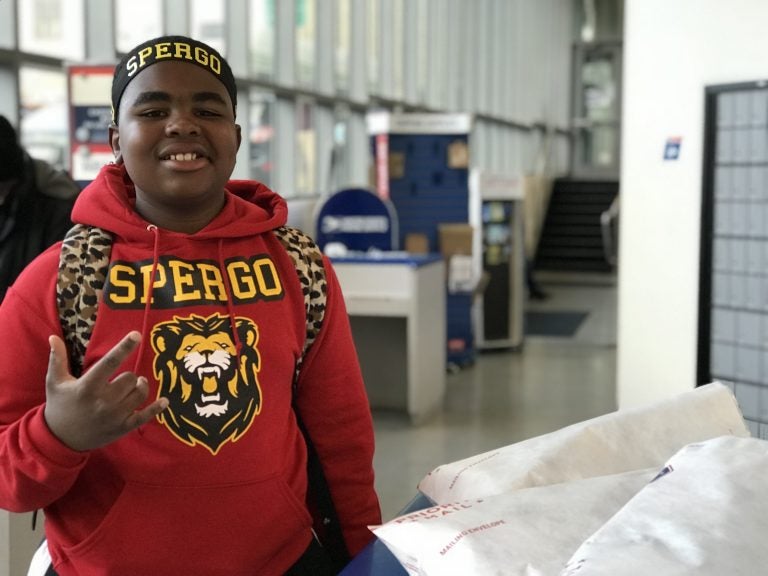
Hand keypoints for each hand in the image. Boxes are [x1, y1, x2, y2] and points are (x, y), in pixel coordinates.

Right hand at [44, 331, 168, 451]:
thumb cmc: (59, 406)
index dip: (124, 347)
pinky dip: (156, 408)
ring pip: (139, 393)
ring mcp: (115, 415)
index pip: (110, 362)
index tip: (137, 334)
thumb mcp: (55, 382)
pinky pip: (145, 416)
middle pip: (130, 378)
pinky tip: (164, 401)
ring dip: (140, 386)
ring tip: (134, 385)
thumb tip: (53, 337)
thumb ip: (57, 359)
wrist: (60, 439)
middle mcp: (103, 401)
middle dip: (128, 376)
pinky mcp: (122, 427)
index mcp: (87, 386)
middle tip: (121, 379)